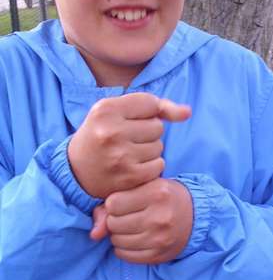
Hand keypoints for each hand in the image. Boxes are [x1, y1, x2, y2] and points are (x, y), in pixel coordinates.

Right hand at [68, 93, 190, 198]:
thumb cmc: (101, 134)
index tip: (128, 120)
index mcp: (106, 109)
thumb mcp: (118, 111)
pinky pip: (159, 165)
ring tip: (127, 152)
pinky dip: (150, 166)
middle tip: (126, 138)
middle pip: (157, 126)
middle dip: (147, 132)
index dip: (145, 113)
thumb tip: (188, 112)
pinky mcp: (129, 176)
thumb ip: (156, 106)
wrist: (75, 171)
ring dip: (150, 150)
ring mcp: (120, 156)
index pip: (150, 103)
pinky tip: (133, 166)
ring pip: (159, 146)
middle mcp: (111, 131)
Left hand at [91, 179, 192, 263]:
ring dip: (118, 234)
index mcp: (156, 192)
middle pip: (114, 223)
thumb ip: (115, 201)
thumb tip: (94, 233)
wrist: (196, 216)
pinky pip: (125, 256)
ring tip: (131, 226)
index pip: (113, 203)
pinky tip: (134, 238)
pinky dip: (124, 248)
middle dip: (115, 219)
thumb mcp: (146, 187)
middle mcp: (159, 216)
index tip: (123, 202)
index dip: (114, 203)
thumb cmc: (165, 196)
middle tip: (127, 215)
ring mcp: (159, 238)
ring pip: (117, 241)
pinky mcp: (158, 255)